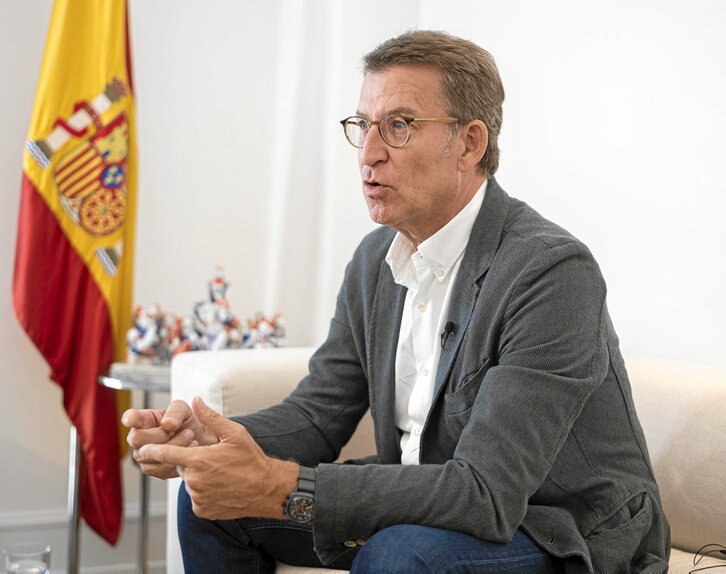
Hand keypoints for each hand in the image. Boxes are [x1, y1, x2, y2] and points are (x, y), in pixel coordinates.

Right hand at [122, 399, 218, 478]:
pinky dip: (178, 459)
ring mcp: (143, 455)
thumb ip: (175, 412)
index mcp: (144, 419)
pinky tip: (187, 450)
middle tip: (182, 430)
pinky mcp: (153, 469)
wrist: (201, 440)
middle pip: (137, 438)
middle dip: (163, 434)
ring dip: (175, 446)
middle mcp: (138, 437)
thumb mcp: (184, 410)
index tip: (132, 420)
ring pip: (150, 455)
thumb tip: (167, 424)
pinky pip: (161, 468)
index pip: (130, 418)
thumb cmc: (187, 422)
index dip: (129, 419)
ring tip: (190, 438)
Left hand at [137, 396, 298, 519]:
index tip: (142, 448)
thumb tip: (196, 401)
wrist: (266, 489)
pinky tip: (220, 487)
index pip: (166, 453)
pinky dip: (204, 492)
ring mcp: (198, 497)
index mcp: (200, 460)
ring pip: (189, 483)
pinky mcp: (202, 510)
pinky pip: (196, 498)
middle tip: (214, 460)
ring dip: (198, 477)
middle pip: (181, 467)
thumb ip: (211, 418)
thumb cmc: (251, 460)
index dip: (153, 450)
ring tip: (220, 474)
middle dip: (191, 461)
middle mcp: (195, 480)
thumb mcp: (235, 434)